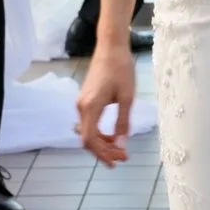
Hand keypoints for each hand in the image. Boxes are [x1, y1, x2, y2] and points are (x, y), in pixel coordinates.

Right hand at [74, 42, 136, 166]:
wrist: (111, 48)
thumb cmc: (121, 69)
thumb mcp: (127, 98)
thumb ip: (123, 123)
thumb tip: (122, 146)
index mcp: (90, 107)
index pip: (90, 140)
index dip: (102, 154)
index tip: (117, 161)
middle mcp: (81, 107)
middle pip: (88, 139)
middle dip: (105, 151)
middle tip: (123, 157)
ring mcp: (81, 104)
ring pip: (88, 132)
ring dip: (103, 143)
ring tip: (120, 149)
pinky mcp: (85, 101)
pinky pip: (90, 124)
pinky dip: (100, 133)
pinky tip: (114, 136)